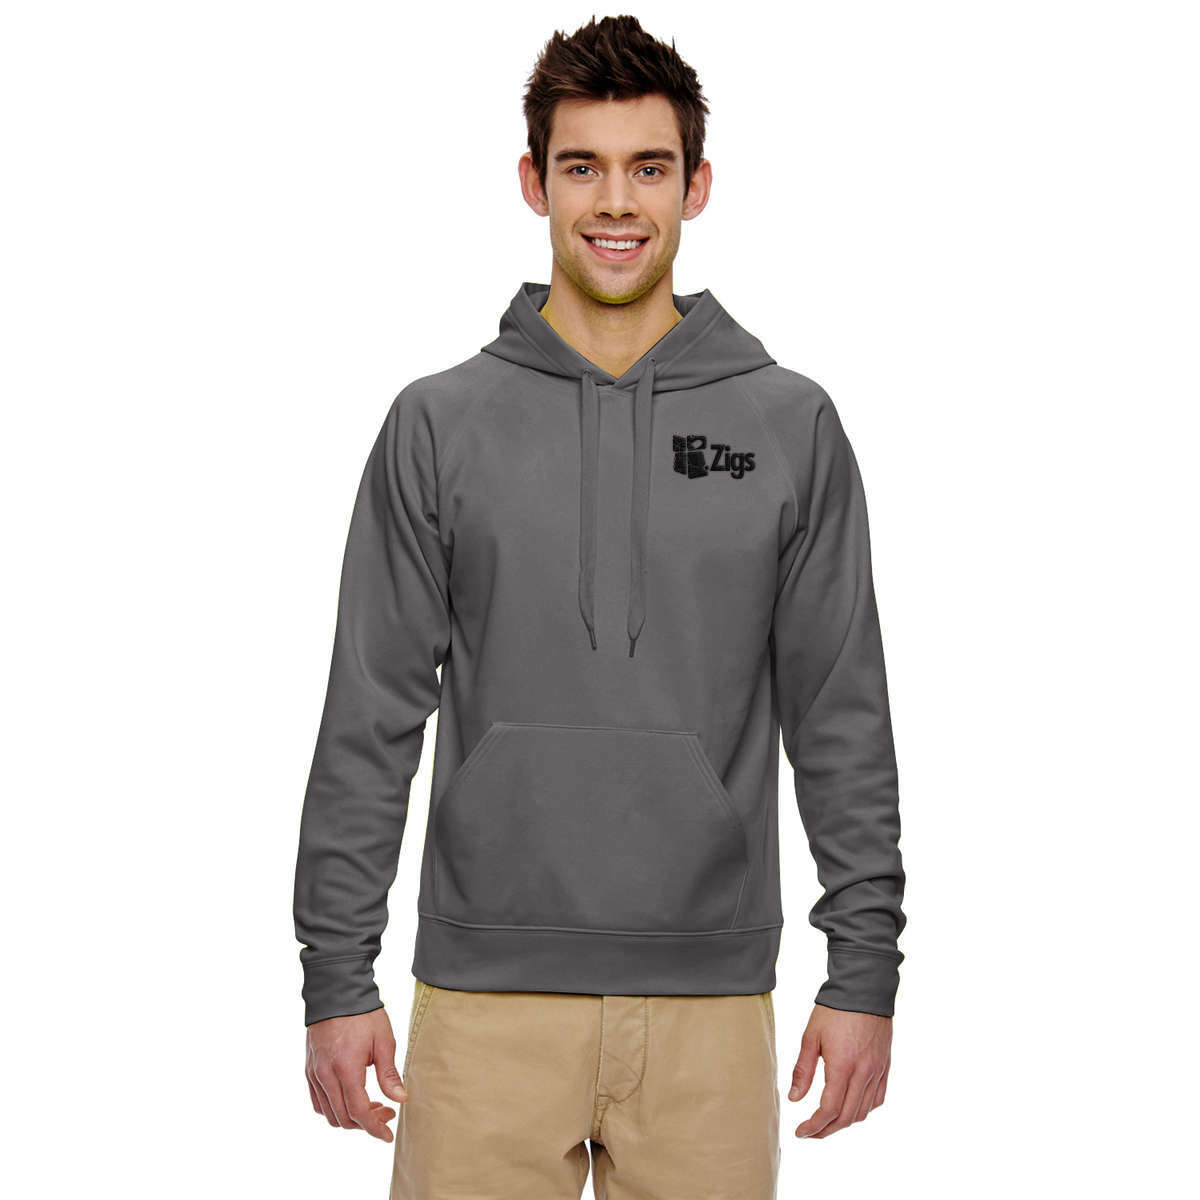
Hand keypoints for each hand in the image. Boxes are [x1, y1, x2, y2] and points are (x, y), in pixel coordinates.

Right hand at [305, 1007, 407, 1141]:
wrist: (336, 992)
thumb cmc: (363, 1015)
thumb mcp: (384, 1041)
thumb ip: (389, 1074)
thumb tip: (401, 1099)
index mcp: (346, 1069)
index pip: (359, 1112)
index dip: (374, 1128)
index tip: (388, 1135)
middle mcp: (326, 1075)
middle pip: (343, 1118)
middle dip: (366, 1123)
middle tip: (386, 1112)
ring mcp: (314, 1074)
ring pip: (329, 1114)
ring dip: (350, 1118)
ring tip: (371, 1105)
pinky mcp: (309, 1070)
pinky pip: (318, 1102)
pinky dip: (334, 1109)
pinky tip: (350, 1098)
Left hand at [788, 1003, 891, 1138]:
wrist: (864, 989)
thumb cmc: (834, 1010)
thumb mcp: (811, 1037)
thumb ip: (803, 1070)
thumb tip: (794, 1099)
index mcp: (842, 1066)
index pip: (829, 1110)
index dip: (813, 1126)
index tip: (800, 1132)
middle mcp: (863, 1074)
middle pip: (846, 1117)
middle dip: (826, 1130)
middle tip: (810, 1133)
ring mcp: (877, 1071)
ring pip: (863, 1112)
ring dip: (844, 1122)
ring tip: (826, 1122)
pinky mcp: (884, 1067)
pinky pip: (877, 1099)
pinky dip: (862, 1110)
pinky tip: (850, 1107)